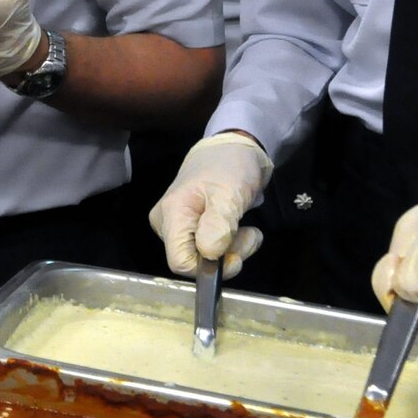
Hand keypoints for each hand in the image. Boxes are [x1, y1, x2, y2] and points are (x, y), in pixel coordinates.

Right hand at [149, 132, 273, 276]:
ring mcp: (180, 226)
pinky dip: (232, 245)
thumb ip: (218, 224)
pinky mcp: (193, 227)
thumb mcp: (229, 193)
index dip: (209, 267)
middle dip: (226, 256)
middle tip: (248, 234)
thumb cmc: (229, 167)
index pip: (180, 262)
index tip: (236, 255)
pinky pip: (212, 249)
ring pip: (206, 258)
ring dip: (234, 250)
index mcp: (171, 215)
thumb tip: (210, 254)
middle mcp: (168, 224)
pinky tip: (241, 228)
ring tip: (248, 230)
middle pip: (194, 262)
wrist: (234, 149)